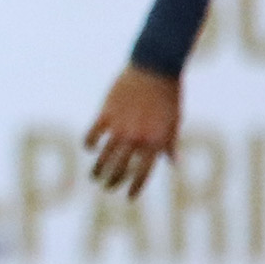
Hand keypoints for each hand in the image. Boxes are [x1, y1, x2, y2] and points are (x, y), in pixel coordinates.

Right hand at [87, 65, 181, 197]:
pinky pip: (93, 135)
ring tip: (95, 177)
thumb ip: (170, 144)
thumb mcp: (175, 120)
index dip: (135, 187)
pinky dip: (89, 144)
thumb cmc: (169, 93)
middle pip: (120, 169)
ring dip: (97, 170)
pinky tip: (90, 149)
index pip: (143, 173)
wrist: (155, 66)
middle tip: (108, 187)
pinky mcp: (106, 114)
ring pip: (103, 156)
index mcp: (155, 141)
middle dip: (113, 182)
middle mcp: (136, 138)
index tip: (129, 197)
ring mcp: (119, 127)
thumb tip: (172, 163)